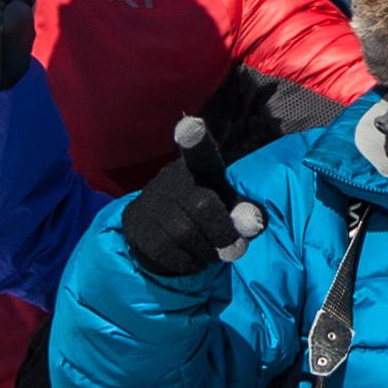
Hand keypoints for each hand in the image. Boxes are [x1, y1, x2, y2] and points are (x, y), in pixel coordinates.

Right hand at [118, 117, 265, 281]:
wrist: (160, 228)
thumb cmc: (206, 214)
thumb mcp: (228, 205)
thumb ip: (244, 211)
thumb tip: (251, 222)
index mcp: (200, 168)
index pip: (199, 152)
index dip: (195, 140)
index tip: (190, 125)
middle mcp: (172, 178)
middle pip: (202, 206)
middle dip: (223, 233)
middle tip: (235, 249)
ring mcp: (151, 200)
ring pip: (185, 234)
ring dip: (207, 252)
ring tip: (211, 252)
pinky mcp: (137, 224)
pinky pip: (168, 252)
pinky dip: (188, 263)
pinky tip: (191, 257)